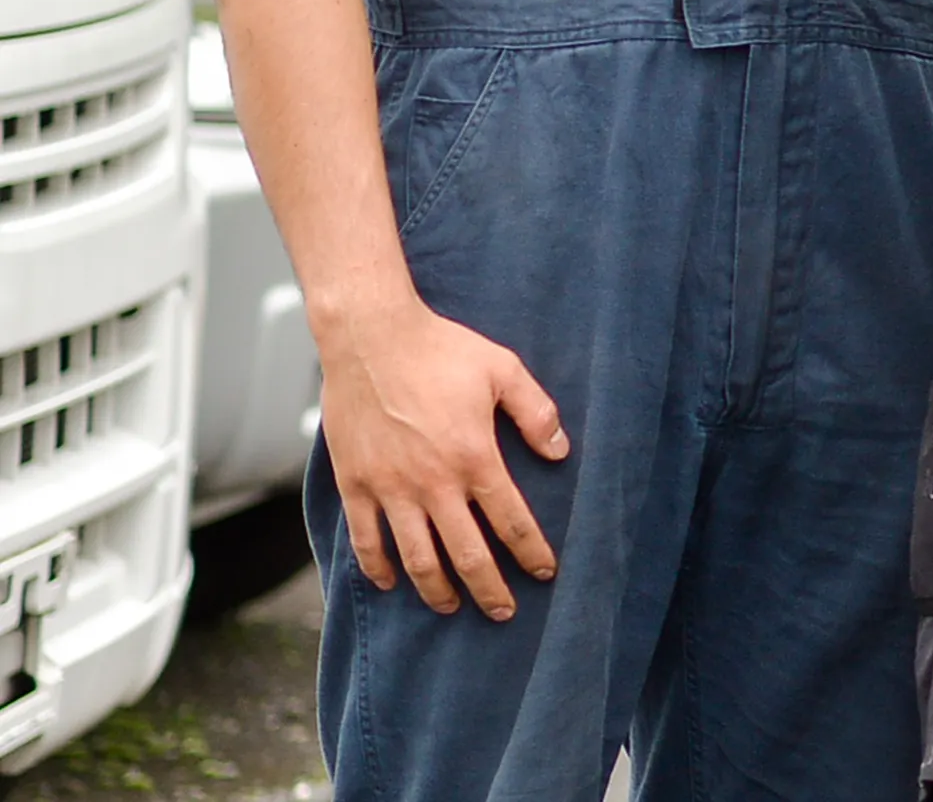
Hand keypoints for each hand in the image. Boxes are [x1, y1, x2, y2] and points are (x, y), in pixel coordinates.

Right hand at [313, 294, 568, 619]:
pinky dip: (378, 567)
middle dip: (489, 589)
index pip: (512, 521)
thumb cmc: (440, 349)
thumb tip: (561, 452)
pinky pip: (366, 540)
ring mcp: (390, 488)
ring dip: (436, 589)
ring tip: (451, 607)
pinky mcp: (354, 484)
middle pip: (467, 554)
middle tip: (504, 612)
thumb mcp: (504, 369)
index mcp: (474, 457)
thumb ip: (536, 412)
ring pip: (416, 558)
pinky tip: (391, 583)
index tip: (544, 574)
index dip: (531, 553)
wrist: (370, 337)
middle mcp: (433, 483)